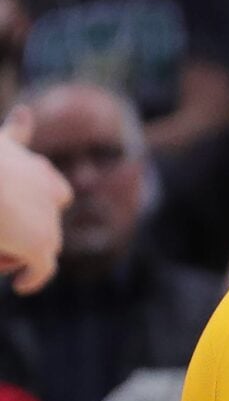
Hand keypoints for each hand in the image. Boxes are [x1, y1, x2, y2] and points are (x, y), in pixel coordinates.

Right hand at [0, 110, 67, 294]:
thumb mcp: (1, 145)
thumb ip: (15, 132)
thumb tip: (25, 114)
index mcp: (33, 165)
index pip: (51, 184)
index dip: (45, 194)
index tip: (41, 202)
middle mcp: (49, 190)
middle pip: (49, 216)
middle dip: (33, 225)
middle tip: (9, 237)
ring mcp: (48, 218)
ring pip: (44, 241)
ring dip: (25, 249)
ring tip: (4, 257)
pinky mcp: (41, 245)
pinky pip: (42, 268)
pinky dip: (34, 277)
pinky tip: (22, 286)